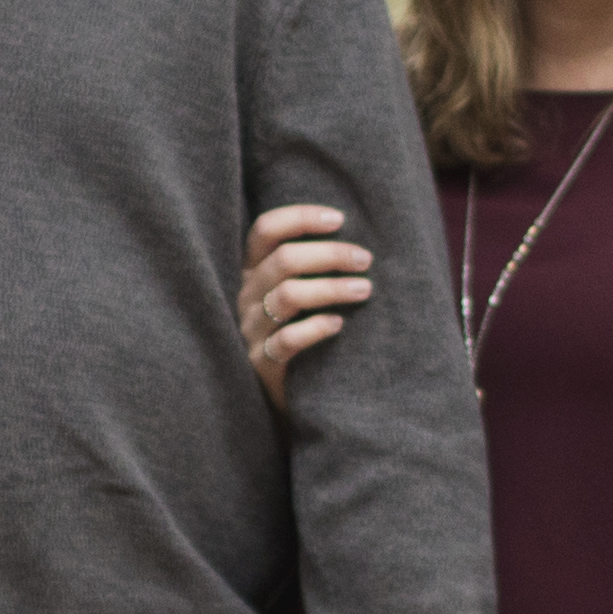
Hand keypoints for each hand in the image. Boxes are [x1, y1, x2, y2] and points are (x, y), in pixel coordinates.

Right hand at [236, 203, 369, 405]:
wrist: (286, 395)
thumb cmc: (301, 332)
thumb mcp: (298, 295)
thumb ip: (313, 267)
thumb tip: (359, 240)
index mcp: (254, 272)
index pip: (265, 230)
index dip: (300, 218)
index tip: (340, 219)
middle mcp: (247, 296)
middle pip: (283, 260)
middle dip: (330, 254)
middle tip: (365, 260)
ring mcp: (251, 330)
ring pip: (288, 296)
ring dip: (331, 288)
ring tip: (364, 290)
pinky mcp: (260, 363)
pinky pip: (286, 341)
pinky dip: (315, 329)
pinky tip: (339, 325)